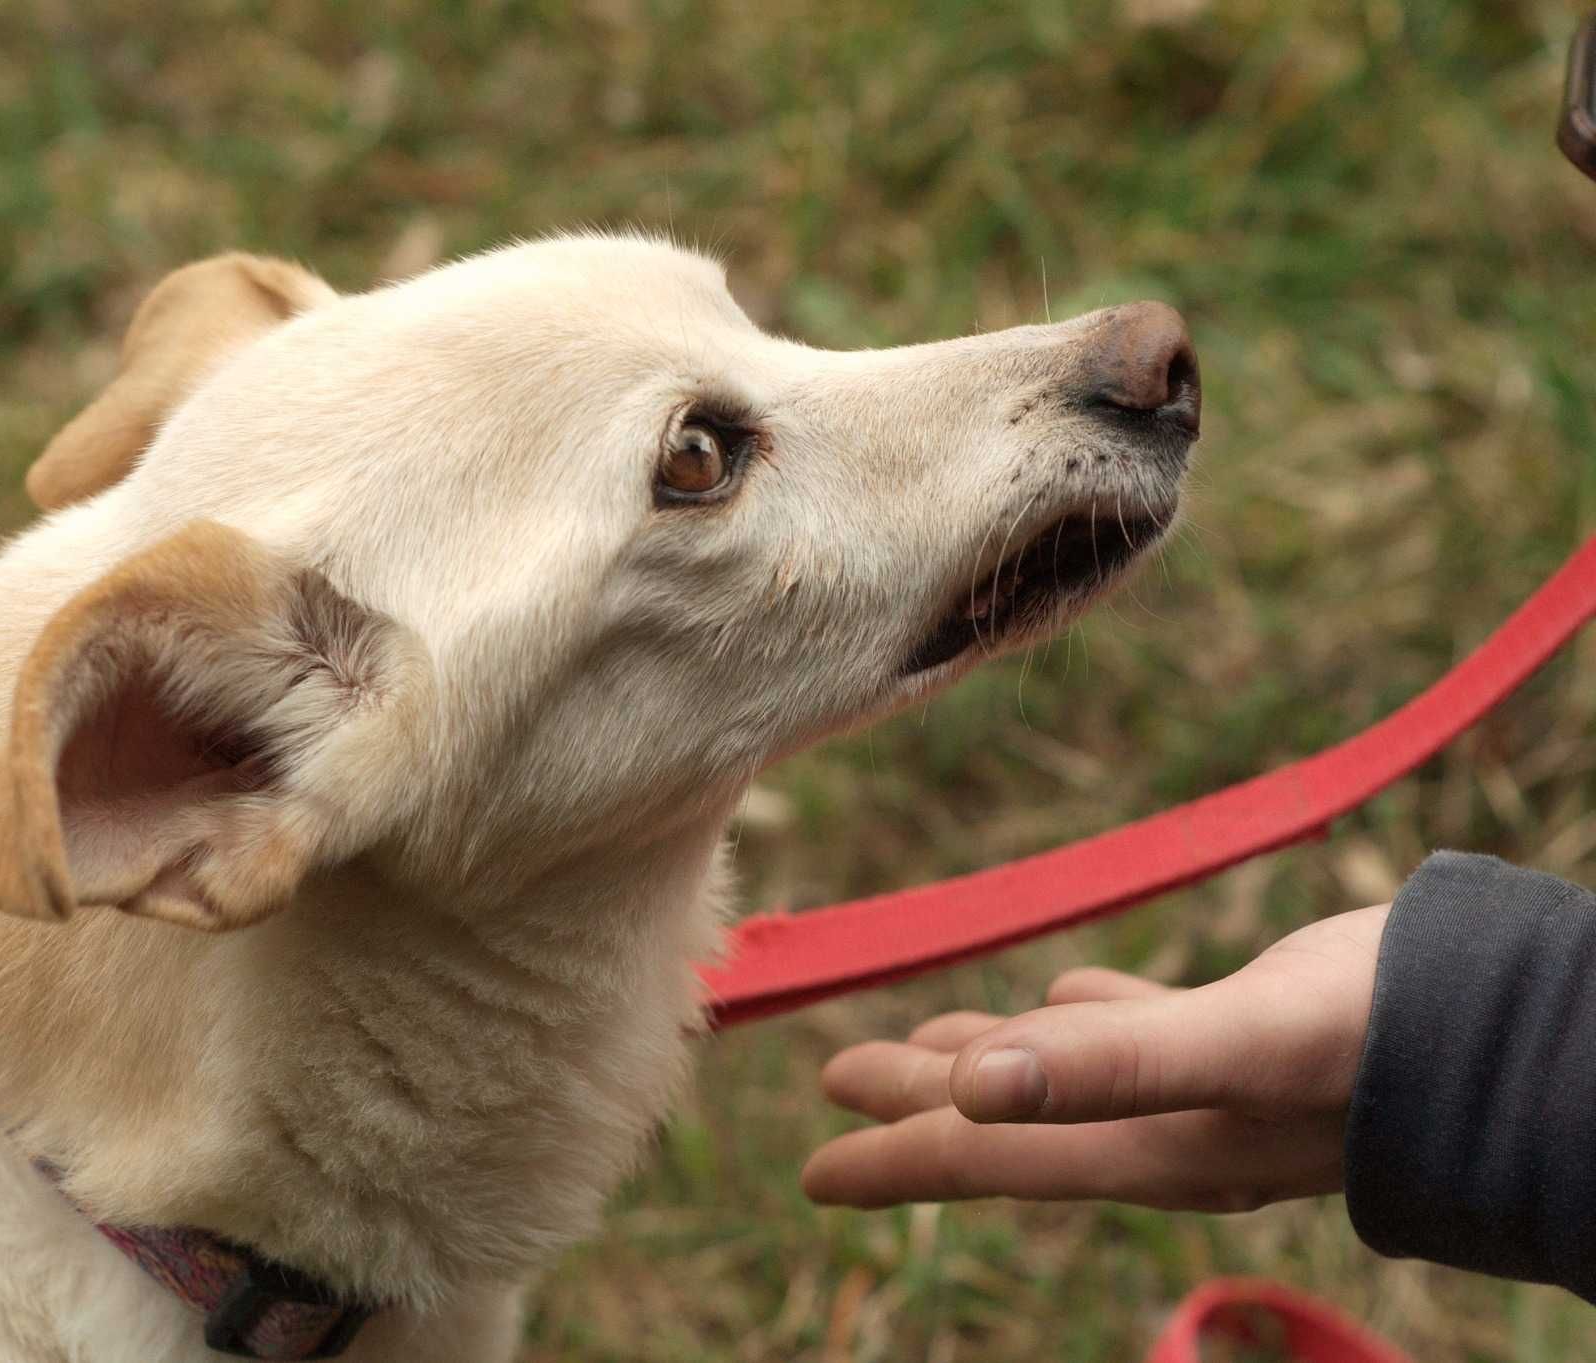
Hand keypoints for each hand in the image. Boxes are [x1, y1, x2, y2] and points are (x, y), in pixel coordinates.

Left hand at [801, 904, 1391, 1212]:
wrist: (1508, 1033)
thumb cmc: (1372, 1046)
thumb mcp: (1230, 1054)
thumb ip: (1108, 1070)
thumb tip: (977, 1088)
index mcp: (1142, 1143)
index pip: (986, 1156)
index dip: (896, 1155)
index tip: (814, 1163)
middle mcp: (1163, 1126)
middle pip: (1008, 1120)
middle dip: (921, 1103)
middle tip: (838, 1081)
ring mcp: (1206, 1086)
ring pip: (1065, 1077)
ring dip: (991, 1063)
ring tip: (930, 1047)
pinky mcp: (1249, 1032)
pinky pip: (1139, 1035)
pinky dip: (1086, 1026)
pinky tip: (1064, 1004)